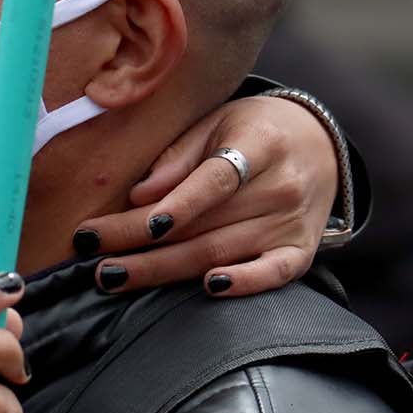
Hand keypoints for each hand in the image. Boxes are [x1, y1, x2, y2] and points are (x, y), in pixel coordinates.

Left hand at [75, 95, 338, 296]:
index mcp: (260, 144)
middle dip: (142, 244)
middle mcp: (281, 187)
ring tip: (114, 276)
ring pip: (221, 253)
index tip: (136, 222)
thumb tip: (141, 195)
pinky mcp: (301, 251)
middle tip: (92, 255)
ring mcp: (292, 224)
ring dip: (164, 270)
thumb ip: (179, 156)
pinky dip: (244, 284)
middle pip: (204, 225)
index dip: (178, 204)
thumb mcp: (216, 122)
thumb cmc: (252, 130)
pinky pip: (274, 274)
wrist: (320, 144)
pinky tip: (209, 290)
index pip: (214, 180)